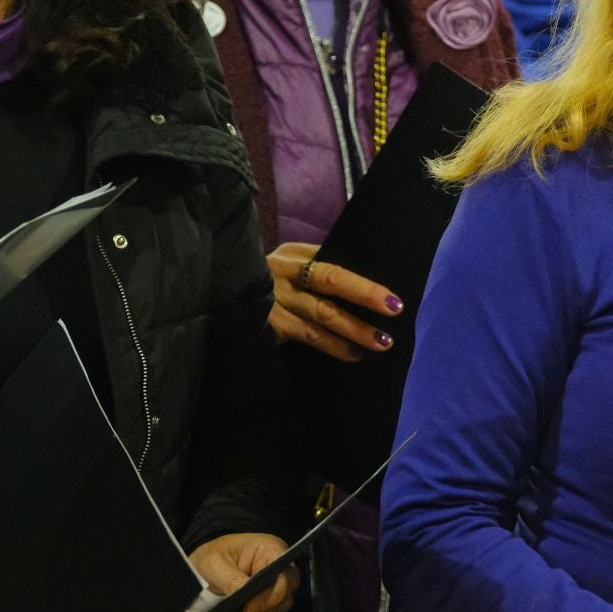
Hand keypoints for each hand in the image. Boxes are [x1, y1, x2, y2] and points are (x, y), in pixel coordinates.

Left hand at [180, 532, 298, 611]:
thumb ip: (230, 576)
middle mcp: (278, 583)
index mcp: (273, 556)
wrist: (206, 566)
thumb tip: (240, 592)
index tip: (248, 611)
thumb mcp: (215, 560)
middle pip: (273, 609)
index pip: (286, 578)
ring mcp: (270, 606)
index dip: (271, 596)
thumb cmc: (215, 554)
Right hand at [266, 241, 401, 361]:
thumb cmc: (269, 277)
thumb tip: (366, 277)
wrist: (218, 290)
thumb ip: (318, 266)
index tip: (393, 302)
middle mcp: (281, 275)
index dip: (364, 286)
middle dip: (363, 299)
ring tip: (378, 344)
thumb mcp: (290, 263)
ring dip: (350, 333)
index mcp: (293, 256)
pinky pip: (300, 339)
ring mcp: (270, 303)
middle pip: (328, 286)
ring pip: (316, 320)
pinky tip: (350, 355)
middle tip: (393, 314)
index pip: (333, 269)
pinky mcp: (261, 327)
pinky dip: (328, 347)